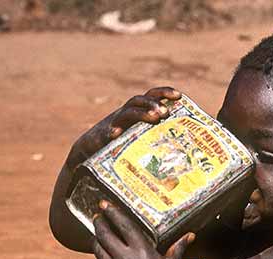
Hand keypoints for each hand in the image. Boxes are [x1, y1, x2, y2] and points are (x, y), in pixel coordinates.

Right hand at [67, 86, 181, 170]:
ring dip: (142, 113)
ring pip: (128, 113)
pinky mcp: (103, 135)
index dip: (164, 93)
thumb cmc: (122, 146)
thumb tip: (182, 150)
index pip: (151, 97)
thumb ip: (155, 138)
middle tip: (166, 112)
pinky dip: (113, 131)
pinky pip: (108, 132)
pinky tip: (117, 134)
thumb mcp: (140, 138)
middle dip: (153, 103)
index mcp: (137, 113)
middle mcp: (126, 113)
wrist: (91, 149)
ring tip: (155, 118)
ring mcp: (115, 122)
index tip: (179, 96)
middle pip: (139, 101)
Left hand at [93, 201, 194, 258]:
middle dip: (99, 223)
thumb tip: (191, 235)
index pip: (122, 224)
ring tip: (98, 235)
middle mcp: (125, 257)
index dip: (111, 212)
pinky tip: (102, 258)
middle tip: (97, 217)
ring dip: (96, 240)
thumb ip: (178, 248)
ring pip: (98, 249)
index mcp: (142, 249)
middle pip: (104, 233)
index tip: (104, 203)